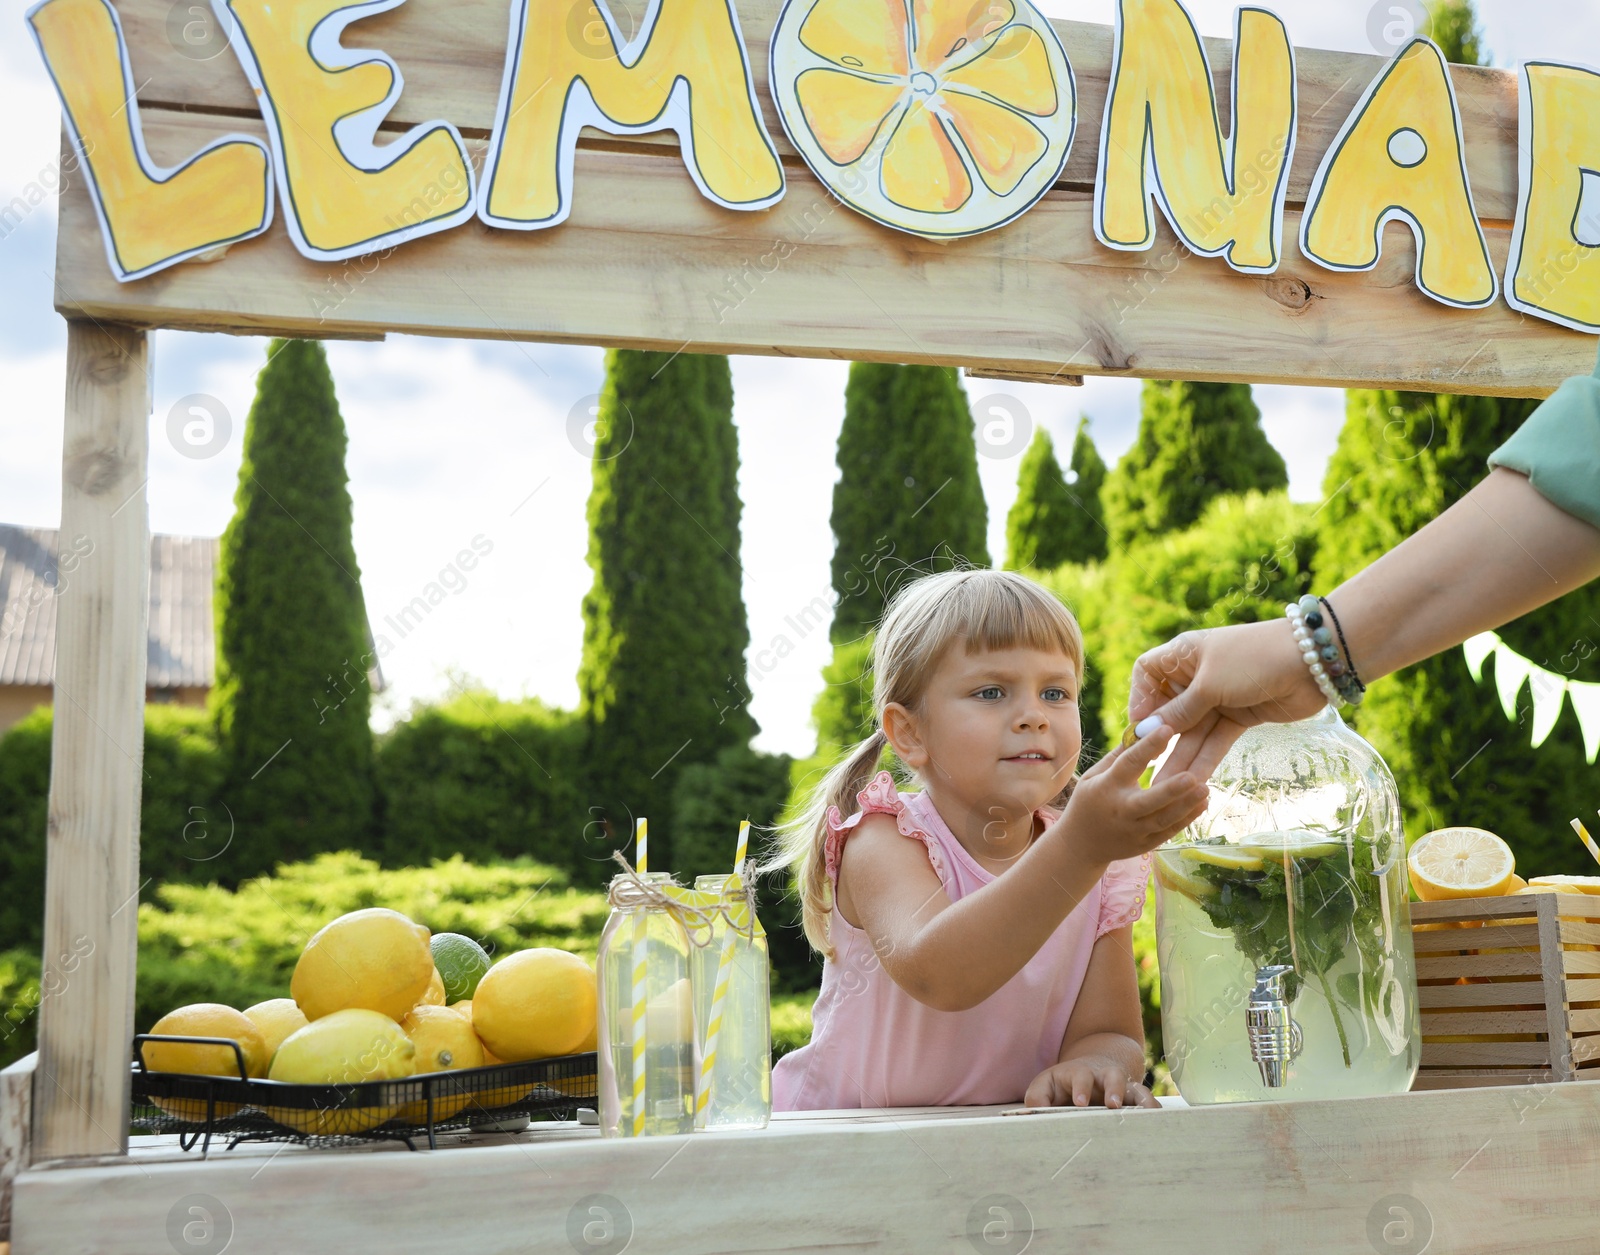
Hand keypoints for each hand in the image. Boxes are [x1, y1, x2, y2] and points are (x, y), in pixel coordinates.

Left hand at [1023, 1057, 1159, 1109]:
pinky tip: (1159, 1125)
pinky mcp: (1134, 1100)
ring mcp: (1122, 1088)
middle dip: (1113, 1089)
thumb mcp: (1046, 1085)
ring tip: (1146, 1115)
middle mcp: (1104, 1078)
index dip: (1081, 1088)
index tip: (1080, 1102)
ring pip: (1135, 1089)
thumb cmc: (1063, 1085)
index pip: (1081, 1077)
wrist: (1090, 1070)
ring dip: (1140, 1100)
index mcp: (1080, 1073)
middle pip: (1113, 1076)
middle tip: (1113, 1105)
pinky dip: (1153, 1111)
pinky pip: (1147, 1102)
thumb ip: (1037, 1098)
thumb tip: (1034, 1112)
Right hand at [1053, 723, 1210, 866]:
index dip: (1148, 746)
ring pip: (1163, 819)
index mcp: (1107, 787)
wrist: (1081, 844)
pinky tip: (1202, 804)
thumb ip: (1119, 755)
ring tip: (1205, 789)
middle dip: (1171, 789)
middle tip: (1192, 776)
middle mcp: (1121, 810)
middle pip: (1149, 800)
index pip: (1130, 763)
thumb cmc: (1089, 800)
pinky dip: (1186, 819)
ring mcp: (1134, 830)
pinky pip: (1168, 832)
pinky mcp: (1145, 844)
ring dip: (1186, 805)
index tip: (1168, 728)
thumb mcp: (1095, 775)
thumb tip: (1144, 729)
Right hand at [1128, 620, 1326, 782]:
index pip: (1147, 674)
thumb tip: (1144, 731)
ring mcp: (1218, 698)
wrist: (1312, 662)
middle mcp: (1196, 676)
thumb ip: (1179, 712)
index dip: (1139, 699)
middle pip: (1168, 711)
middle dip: (1158, 741)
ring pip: (1192, 732)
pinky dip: (1206, 760)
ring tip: (1163, 790)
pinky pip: (1215, 741)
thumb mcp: (1210, 684)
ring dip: (1180, 759)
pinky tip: (1193, 784)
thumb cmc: (1252, 659)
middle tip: (1143, 772)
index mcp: (1183, 656)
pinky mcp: (1239, 717)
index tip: (1137, 727)